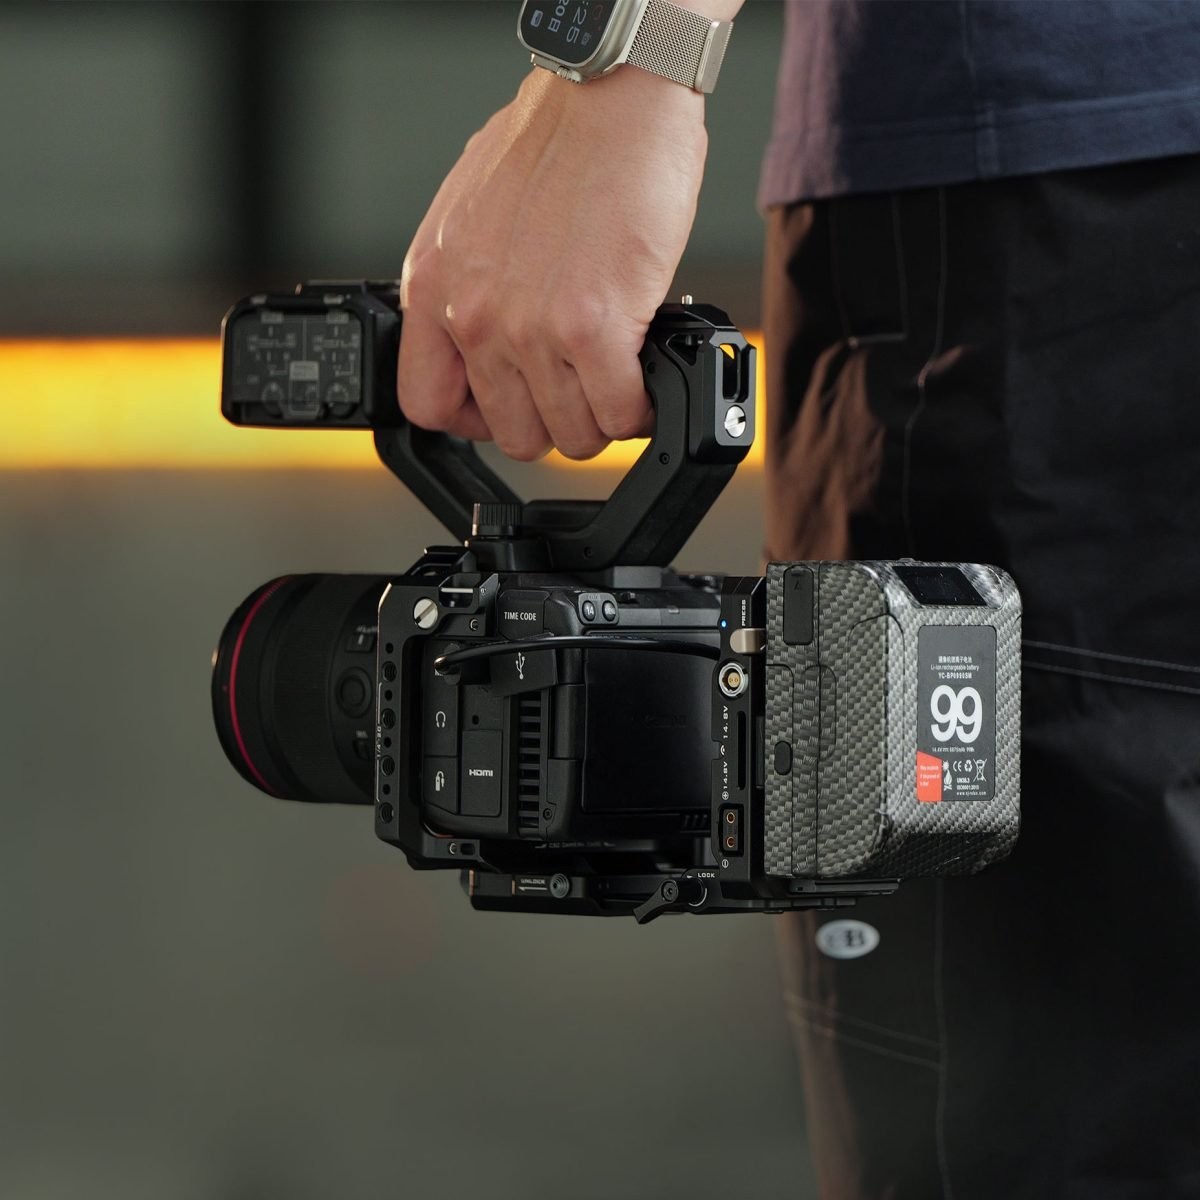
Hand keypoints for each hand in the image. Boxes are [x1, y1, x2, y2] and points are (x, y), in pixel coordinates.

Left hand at [397, 66, 706, 459]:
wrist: (610, 95)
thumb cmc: (555, 139)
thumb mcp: (472, 217)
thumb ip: (472, 286)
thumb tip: (497, 335)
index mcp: (432, 286)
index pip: (428, 404)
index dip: (476, 420)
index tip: (508, 406)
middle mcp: (474, 315)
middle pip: (512, 432)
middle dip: (553, 422)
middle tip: (578, 394)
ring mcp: (531, 329)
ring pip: (570, 435)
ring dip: (600, 419)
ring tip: (615, 383)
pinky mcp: (593, 330)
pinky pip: (617, 414)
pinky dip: (637, 409)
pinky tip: (643, 379)